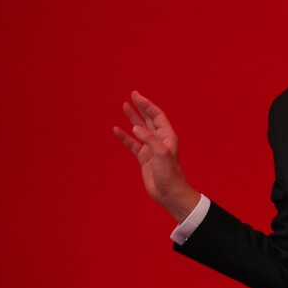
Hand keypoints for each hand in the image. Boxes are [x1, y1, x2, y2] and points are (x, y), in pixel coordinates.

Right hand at [112, 91, 199, 222]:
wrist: (169, 192)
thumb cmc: (170, 174)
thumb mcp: (162, 154)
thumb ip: (149, 140)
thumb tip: (135, 128)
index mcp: (167, 136)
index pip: (157, 116)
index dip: (147, 105)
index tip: (137, 96)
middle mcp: (159, 140)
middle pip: (149, 119)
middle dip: (141, 107)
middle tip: (132, 95)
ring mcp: (151, 148)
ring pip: (140, 129)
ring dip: (132, 118)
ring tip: (124, 106)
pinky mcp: (144, 158)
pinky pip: (132, 144)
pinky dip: (125, 137)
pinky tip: (117, 130)